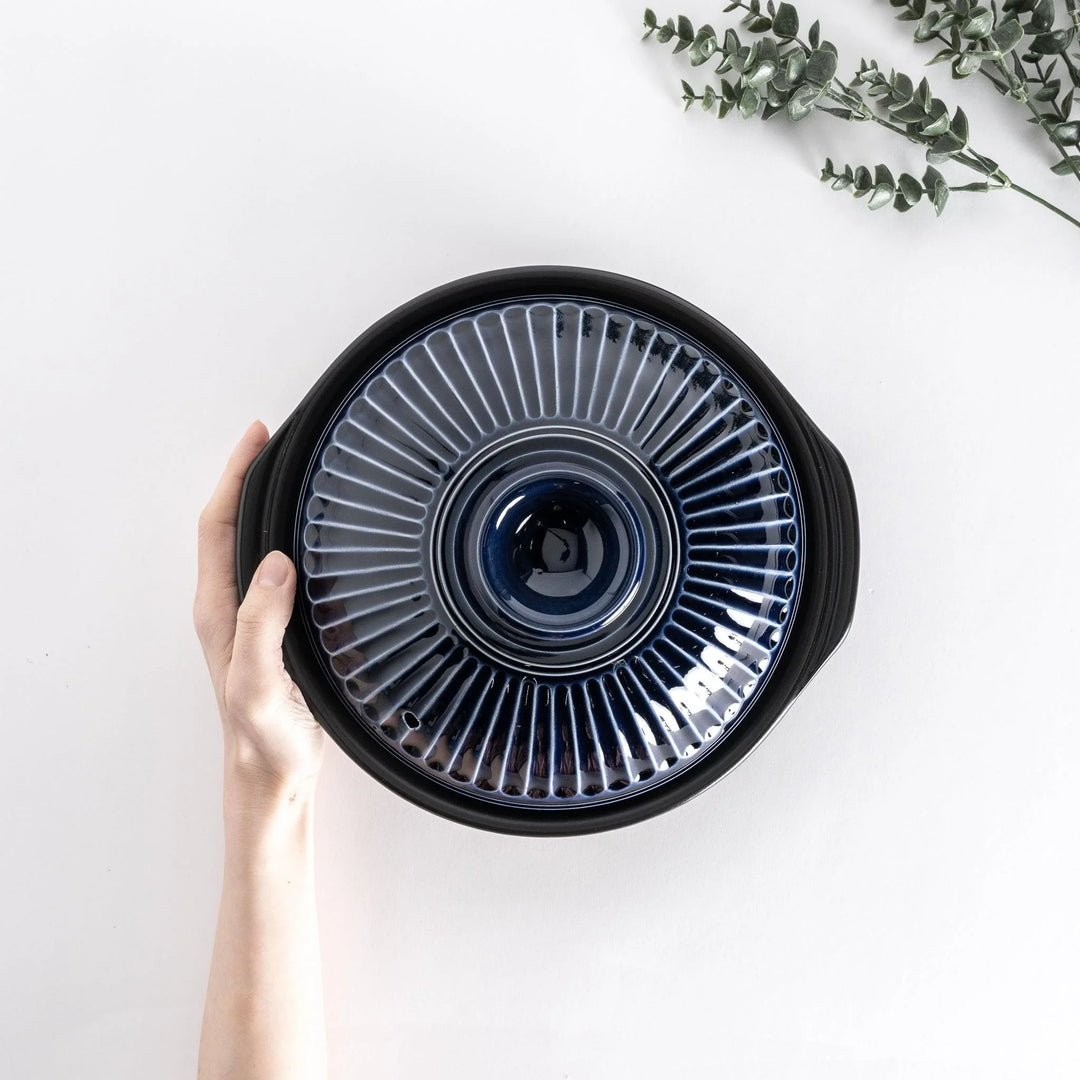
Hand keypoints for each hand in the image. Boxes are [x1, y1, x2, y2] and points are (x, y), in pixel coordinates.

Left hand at [193, 421, 323, 799]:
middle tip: (279, 444)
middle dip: (250, 478)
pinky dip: (290, 539)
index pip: (219, 525)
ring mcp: (253, 619)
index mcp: (220, 610)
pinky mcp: (276, 631)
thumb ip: (261, 623)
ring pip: (253, 546)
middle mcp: (232, 608)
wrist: (274, 776)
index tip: (259, 438)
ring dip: (268, 507)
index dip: (235, 477)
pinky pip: (278, 571)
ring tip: (295, 476)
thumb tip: (275, 563)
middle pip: (231, 526)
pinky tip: (316, 537)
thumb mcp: (257, 682)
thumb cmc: (262, 738)